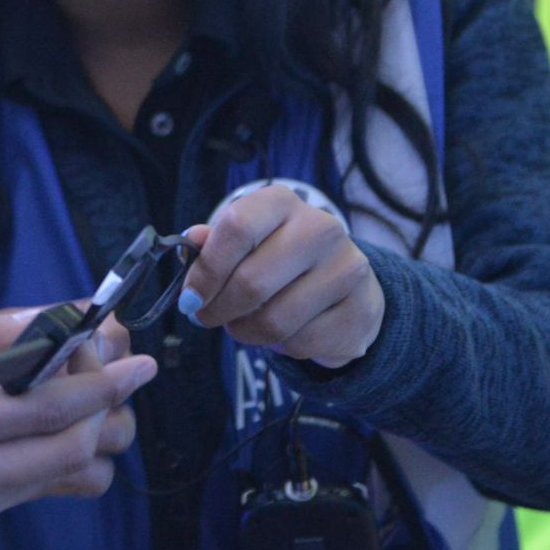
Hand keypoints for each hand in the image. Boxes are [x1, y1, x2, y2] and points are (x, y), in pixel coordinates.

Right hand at [0, 309, 152, 541]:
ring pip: (68, 478)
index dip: (104, 382)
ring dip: (92, 436)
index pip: (49, 406)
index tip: (136, 358)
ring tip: (83, 396)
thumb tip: (43, 319)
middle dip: (110, 406)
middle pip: (75, 449)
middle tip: (116, 367)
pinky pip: (36, 490)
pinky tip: (41, 423)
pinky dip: (57, 456)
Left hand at [177, 186, 385, 367]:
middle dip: (219, 310)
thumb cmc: (280, 259)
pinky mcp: (360, 308)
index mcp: (282, 202)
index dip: (206, 270)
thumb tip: (192, 240)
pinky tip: (280, 333)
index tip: (190, 298)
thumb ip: (216, 242)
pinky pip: (301, 343)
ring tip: (240, 326)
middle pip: (252, 281)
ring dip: (245, 332)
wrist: (344, 286)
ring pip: (275, 320)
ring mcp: (346, 268)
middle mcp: (320, 227)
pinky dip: (280, 347)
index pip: (237, 227)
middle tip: (206, 318)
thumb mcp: (246, 241)